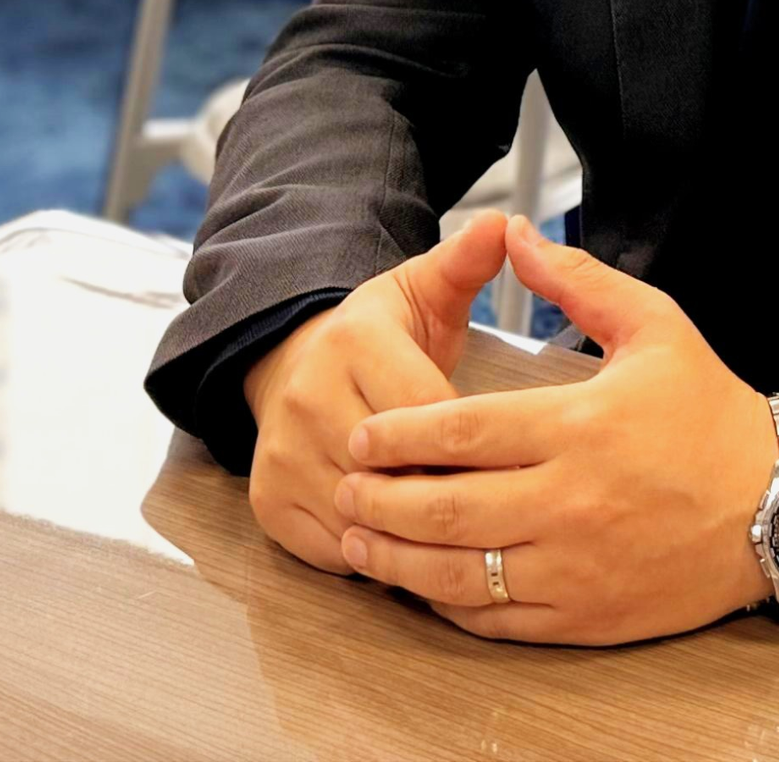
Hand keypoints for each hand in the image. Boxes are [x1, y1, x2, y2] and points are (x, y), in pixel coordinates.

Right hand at [238, 212, 509, 573]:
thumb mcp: (422, 289)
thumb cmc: (378, 337)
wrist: (292, 362)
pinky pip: (335, 550)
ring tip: (453, 526)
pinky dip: (374, 554)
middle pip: (398, 471)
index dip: (475, 442)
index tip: (509, 455)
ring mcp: (282, 453)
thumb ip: (465, 263)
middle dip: (448, 492)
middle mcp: (307, 396)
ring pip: (366, 517)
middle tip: (490, 502)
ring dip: (412, 532)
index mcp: (353, 342)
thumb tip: (505, 224)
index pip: (431, 413)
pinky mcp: (268, 501)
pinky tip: (405, 540)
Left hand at [335, 216, 778, 644]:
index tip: (364, 434)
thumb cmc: (712, 414)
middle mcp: (571, 502)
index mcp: (579, 428)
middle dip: (382, 498)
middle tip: (345, 483)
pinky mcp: (586, 617)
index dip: (401, 436)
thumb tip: (516, 234)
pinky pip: (498, 619)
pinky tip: (423, 582)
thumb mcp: (655, 327)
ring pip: (461, 572)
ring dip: (398, 557)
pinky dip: (450, 603)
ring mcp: (576, 568)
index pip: (463, 433)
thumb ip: (577, 283)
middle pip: (447, 508)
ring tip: (360, 537)